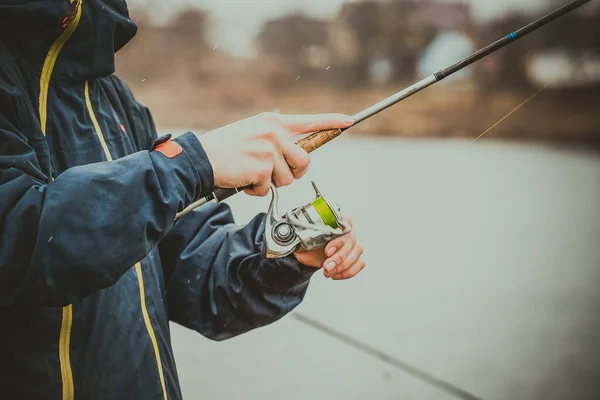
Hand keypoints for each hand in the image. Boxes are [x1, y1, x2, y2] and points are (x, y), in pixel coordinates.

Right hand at [197, 112, 353, 196]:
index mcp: (273, 122)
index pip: (309, 121)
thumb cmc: (226, 148)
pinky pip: (269, 189)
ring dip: (270, 183)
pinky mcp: (262, 168)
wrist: (201, 158)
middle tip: (274, 174)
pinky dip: (256, 191)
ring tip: (251, 173)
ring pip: (287, 179)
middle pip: (304, 161)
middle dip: (293, 173)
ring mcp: (269, 150)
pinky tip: (243, 180)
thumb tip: (296, 154)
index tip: (348, 122)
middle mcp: (274, 133)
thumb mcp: (253, 131)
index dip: (332, 121)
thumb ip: (275, 138)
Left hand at [293, 218, 364, 279]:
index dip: (339, 240)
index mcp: (336, 220)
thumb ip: (304, 230)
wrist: (303, 252)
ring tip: (328, 272)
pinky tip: (335, 275)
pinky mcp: (353, 257)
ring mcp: (352, 244)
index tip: (327, 251)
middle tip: (326, 266)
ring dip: (342, 266)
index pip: (347, 223)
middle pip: (352, 242)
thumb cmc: (304, 240)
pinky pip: (359, 264)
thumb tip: (297, 231)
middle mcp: (346, 231)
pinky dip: (348, 272)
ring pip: (356, 254)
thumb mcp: (301, 233)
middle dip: (338, 258)